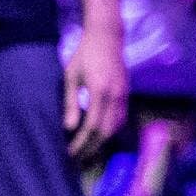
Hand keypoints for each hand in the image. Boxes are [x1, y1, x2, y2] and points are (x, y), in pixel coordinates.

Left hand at [65, 27, 129, 159]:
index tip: (70, 152)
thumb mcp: (71, 77)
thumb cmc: (84, 54)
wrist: (107, 37)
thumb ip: (70, 103)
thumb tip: (68, 127)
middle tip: (77, 157)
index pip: (91, 127)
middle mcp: (115, 97)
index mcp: (100, 92)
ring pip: (116, 128)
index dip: (81, 143)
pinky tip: (100, 135)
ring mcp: (124, 96)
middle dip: (91, 147)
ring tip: (87, 149)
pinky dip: (110, 131)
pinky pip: (121, 119)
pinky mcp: (127, 95)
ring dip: (102, 142)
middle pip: (105, 132)